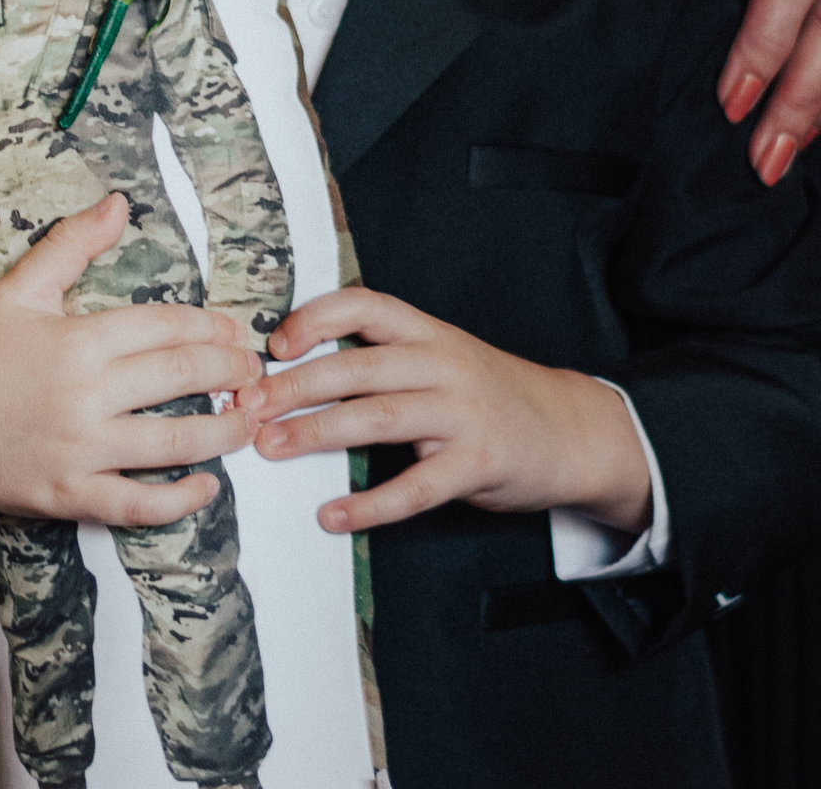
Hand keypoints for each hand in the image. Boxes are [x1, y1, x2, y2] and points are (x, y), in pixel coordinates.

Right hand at [0, 194, 266, 562]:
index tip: (237, 330)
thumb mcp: (19, 290)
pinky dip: (181, 500)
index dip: (212, 326)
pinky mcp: (70, 495)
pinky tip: (209, 485)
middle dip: (231, 370)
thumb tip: (119, 202)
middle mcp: (84, 394)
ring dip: (224, 431)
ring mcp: (79, 448)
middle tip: (256, 370)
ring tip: (251, 420)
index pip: (166, 326)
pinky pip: (137, 504)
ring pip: (173, 441)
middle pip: (181, 376)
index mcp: (78, 339)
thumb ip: (71, 245)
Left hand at [236, 288, 649, 535]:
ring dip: (316, 433)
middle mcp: (444, 364)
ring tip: (271, 448)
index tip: (272, 345)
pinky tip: (333, 516)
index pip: (365, 304)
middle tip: (247, 407)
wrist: (573, 432)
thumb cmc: (491, 397)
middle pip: (358, 366)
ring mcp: (464, 413)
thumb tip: (294, 376)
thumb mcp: (443, 360)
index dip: (315, 318)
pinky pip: (415, 487)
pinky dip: (370, 504)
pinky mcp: (479, 463)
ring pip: (378, 417)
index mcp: (430, 333)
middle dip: (294, 386)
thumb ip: (386, 362)